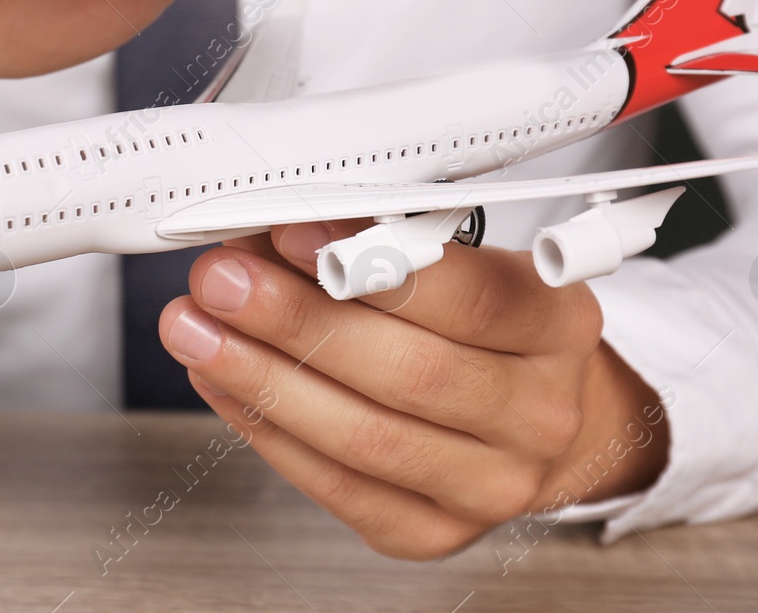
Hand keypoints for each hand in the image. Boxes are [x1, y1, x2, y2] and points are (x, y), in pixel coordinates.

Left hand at [158, 221, 669, 559]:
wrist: (530, 415)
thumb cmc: (487, 325)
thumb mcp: (464, 259)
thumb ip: (382, 242)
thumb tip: (275, 226)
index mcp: (559, 324)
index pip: (471, 299)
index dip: (370, 266)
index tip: (290, 233)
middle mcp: (539, 414)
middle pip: (408, 374)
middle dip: (295, 321)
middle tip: (222, 282)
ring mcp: (491, 485)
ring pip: (365, 437)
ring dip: (263, 377)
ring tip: (198, 330)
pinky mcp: (432, 531)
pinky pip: (337, 486)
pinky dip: (267, 428)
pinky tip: (223, 382)